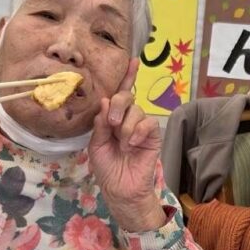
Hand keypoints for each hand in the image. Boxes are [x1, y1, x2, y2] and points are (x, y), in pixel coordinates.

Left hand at [88, 58, 165, 231]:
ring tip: (123, 143)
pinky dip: (138, 131)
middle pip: (126, 96)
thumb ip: (100, 124)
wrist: (120, 189)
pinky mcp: (153, 135)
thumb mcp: (96, 145)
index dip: (126, 76)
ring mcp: (141, 126)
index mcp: (112, 118)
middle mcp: (128, 118)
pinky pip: (148, 123)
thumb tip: (105, 101)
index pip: (119, 94)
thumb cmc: (107, 168)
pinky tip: (132, 144)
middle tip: (112, 124)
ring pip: (137, 110)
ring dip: (127, 126)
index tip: (132, 59)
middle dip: (118, 105)